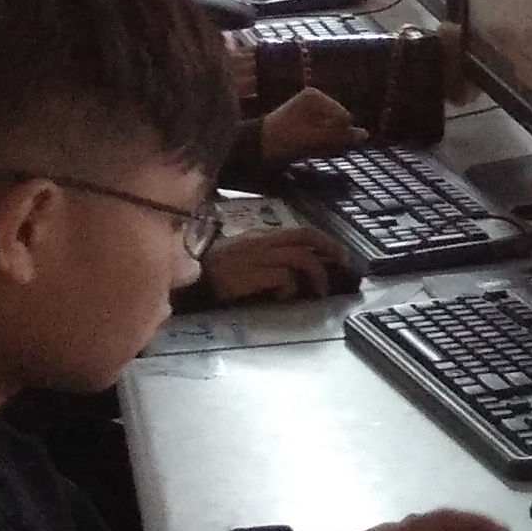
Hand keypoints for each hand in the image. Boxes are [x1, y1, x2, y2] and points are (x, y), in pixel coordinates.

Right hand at [200, 223, 352, 303]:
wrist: (186, 284)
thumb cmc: (213, 273)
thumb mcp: (243, 258)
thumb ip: (268, 259)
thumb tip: (298, 273)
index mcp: (261, 237)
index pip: (301, 231)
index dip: (327, 242)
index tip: (342, 257)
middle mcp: (261, 242)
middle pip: (307, 236)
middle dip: (332, 249)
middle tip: (345, 267)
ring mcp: (255, 257)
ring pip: (300, 257)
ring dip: (315, 275)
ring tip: (316, 292)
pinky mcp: (248, 274)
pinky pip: (282, 277)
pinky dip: (289, 289)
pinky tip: (283, 299)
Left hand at [258, 86, 365, 164]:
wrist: (255, 149)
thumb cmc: (284, 142)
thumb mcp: (314, 140)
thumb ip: (341, 137)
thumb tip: (366, 134)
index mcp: (315, 96)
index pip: (344, 117)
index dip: (338, 134)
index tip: (320, 144)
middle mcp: (313, 99)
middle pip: (339, 121)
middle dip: (333, 136)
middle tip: (315, 148)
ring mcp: (309, 110)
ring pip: (333, 128)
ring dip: (327, 141)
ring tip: (310, 149)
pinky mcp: (305, 121)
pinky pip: (324, 131)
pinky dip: (321, 141)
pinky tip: (309, 148)